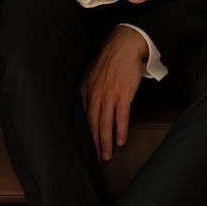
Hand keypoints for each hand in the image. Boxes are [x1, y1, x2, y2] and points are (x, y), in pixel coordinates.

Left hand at [81, 27, 147, 161]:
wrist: (124, 46)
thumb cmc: (108, 60)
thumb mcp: (91, 74)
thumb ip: (87, 90)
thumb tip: (85, 105)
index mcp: (85, 91)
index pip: (82, 118)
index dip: (84, 134)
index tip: (84, 147)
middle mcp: (94, 96)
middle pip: (92, 125)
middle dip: (94, 144)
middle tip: (95, 159)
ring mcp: (109, 96)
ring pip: (105, 124)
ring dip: (106, 142)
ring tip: (106, 156)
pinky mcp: (123, 95)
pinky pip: (121, 117)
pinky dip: (120, 130)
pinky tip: (120, 141)